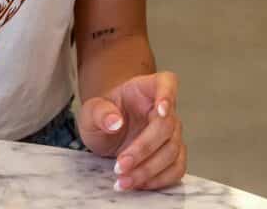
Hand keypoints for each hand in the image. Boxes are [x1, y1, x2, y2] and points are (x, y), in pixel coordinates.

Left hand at [76, 71, 185, 192]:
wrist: (106, 131)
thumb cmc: (102, 115)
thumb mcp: (91, 111)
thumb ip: (99, 112)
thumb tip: (114, 121)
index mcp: (145, 89)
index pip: (166, 83)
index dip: (168, 95)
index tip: (161, 110)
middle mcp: (163, 109)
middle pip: (167, 126)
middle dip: (144, 149)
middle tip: (120, 166)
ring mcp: (171, 133)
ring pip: (172, 151)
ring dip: (148, 170)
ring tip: (123, 180)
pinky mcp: (173, 155)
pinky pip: (176, 169)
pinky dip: (158, 180)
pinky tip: (138, 184)